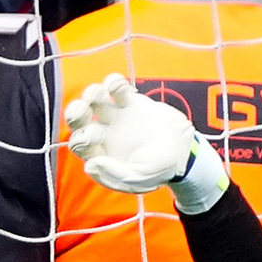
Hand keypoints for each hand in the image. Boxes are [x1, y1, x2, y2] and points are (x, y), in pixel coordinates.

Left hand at [64, 72, 229, 209]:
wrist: (185, 150)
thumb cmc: (160, 168)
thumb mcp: (140, 179)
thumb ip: (116, 175)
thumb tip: (91, 164)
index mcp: (100, 153)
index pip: (79, 144)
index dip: (82, 138)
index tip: (99, 137)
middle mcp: (104, 133)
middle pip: (78, 119)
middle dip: (76, 112)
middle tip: (84, 109)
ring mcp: (116, 116)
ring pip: (93, 100)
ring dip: (92, 93)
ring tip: (99, 94)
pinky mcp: (130, 101)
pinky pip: (115, 87)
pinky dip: (113, 83)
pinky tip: (118, 86)